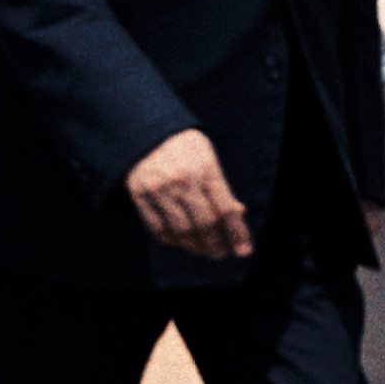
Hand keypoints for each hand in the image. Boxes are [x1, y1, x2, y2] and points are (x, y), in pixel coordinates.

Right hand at [124, 127, 249, 258]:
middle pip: (205, 225)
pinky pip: (159, 229)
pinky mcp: (140, 196)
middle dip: (218, 245)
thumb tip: (239, 214)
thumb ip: (222, 187)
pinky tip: (183, 241)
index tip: (244, 250)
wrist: (144, 130)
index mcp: (204, 168)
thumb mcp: (208, 157)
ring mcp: (159, 190)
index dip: (237, 233)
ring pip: (182, 232)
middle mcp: (182, 180)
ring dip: (197, 247)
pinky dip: (174, 241)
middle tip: (223, 253)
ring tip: (206, 251)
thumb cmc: (185, 147)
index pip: (225, 209)